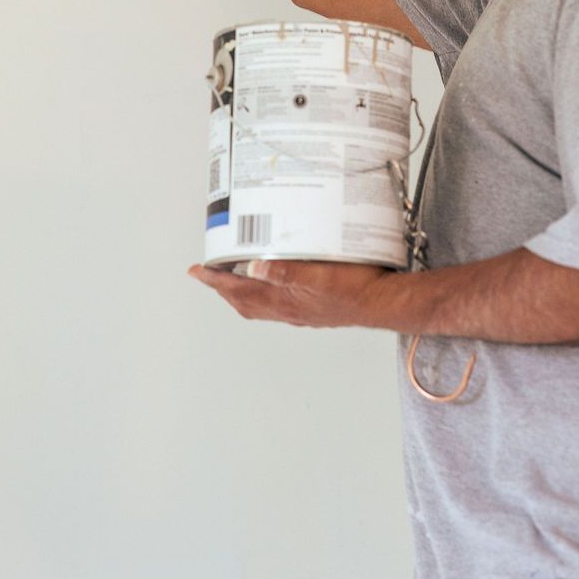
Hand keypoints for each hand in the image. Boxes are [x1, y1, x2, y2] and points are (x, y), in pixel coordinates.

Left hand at [187, 258, 397, 328]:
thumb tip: (253, 267)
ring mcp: (299, 311)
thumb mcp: (319, 274)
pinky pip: (276, 303)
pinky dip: (263, 293)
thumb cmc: (355, 290)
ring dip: (241, 291)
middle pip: (243, 301)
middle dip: (223, 287)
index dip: (215, 281)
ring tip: (233, 277)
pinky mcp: (311, 308)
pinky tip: (271, 282)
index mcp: (284, 301)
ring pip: (259, 304)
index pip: (239, 291)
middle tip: (209, 274)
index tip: (197, 272)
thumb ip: (285, 271)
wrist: (382, 303)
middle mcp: (287, 309)